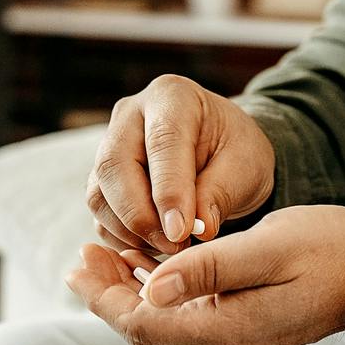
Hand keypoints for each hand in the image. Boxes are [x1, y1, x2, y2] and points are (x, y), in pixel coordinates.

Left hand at [64, 205, 344, 344]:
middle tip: (82, 255)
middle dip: (107, 295)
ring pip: (163, 325)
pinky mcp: (243, 327)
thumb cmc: (328, 250)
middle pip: (146, 331)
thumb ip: (208, 267)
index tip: (80, 261)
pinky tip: (146, 264)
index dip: (103, 297)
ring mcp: (235, 340)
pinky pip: (185, 317)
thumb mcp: (267, 247)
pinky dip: (158, 293)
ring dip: (129, 293)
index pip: (142, 326)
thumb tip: (151, 287)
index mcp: (226, 331)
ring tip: (101, 255)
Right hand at [86, 75, 275, 257]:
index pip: (162, 142)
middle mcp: (130, 115)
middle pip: (114, 166)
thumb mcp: (244, 166)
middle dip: (141, 215)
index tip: (181, 232)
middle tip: (175, 246)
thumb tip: (198, 229)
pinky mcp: (102, 177)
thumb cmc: (235, 151)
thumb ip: (220, 193)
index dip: (168, 191)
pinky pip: (99, 212)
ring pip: (99, 193)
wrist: (221, 152)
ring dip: (130, 230)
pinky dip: (122, 236)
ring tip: (170, 247)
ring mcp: (110, 144)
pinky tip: (155, 245)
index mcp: (172, 97)